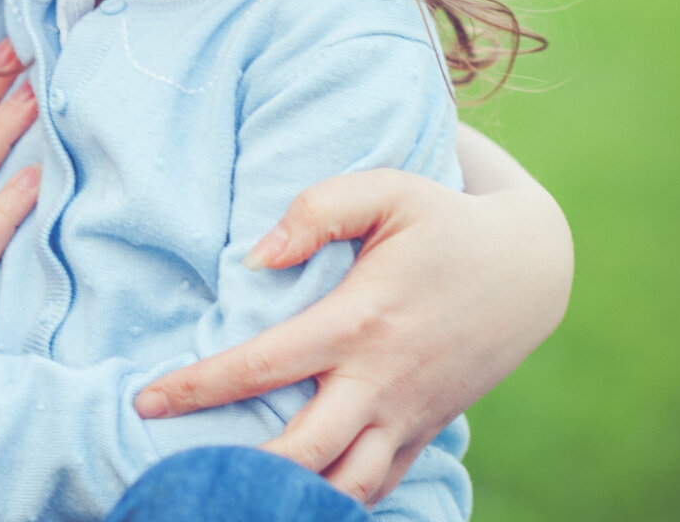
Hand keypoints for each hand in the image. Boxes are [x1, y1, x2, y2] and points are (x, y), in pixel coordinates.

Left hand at [134, 168, 572, 503]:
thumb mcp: (388, 189)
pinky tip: (297, 498)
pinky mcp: (427, 428)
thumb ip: (317, 210)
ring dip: (295, 499)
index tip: (146, 402)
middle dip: (243, 471)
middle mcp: (382, 380)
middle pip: (304, 451)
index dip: (197, 388)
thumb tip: (256, 257)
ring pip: (349, 487)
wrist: (532, 265)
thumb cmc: (444, 220)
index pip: (261, 367)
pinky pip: (380, 483)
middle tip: (184, 470)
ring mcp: (409, 413)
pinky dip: (340, 499)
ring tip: (236, 492)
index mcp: (358, 322)